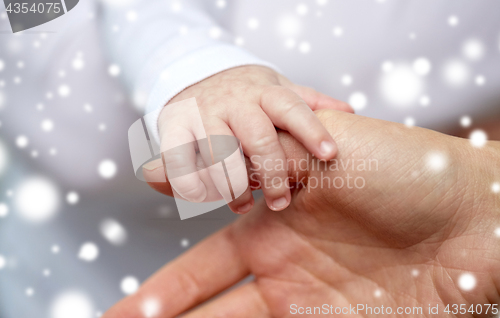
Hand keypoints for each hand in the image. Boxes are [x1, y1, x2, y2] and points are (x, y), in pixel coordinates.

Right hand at [107, 110, 499, 316]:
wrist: (477, 211)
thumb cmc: (405, 169)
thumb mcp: (315, 151)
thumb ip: (242, 163)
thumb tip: (156, 166)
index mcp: (272, 225)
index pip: (203, 267)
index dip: (164, 294)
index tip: (129, 314)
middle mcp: (286, 267)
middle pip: (212, 310)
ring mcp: (312, 301)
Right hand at [150, 65, 352, 213]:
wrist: (196, 75)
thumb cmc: (246, 93)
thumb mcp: (277, 90)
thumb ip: (309, 102)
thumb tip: (348, 112)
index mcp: (265, 92)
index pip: (291, 108)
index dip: (311, 130)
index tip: (330, 154)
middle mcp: (234, 102)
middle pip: (258, 138)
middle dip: (272, 174)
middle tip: (280, 202)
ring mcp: (202, 113)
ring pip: (218, 154)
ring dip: (233, 186)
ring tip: (243, 205)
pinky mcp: (174, 126)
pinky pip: (179, 159)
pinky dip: (191, 183)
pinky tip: (206, 196)